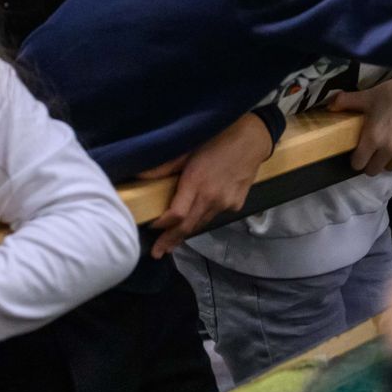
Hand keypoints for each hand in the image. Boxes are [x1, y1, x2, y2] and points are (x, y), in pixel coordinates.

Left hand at [150, 113, 273, 257]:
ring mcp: (226, 203)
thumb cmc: (218, 138)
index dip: (162, 225)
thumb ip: (164, 166)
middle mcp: (212, 198)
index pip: (176, 215)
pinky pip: (215, 215)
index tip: (151, 227)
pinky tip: (197, 218)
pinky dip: (203, 218)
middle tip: (158, 253)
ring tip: (173, 241)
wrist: (253, 138)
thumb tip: (138, 176)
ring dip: (186, 232)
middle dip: (171, 240)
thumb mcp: (188, 148)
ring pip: (202, 223)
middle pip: (188, 227)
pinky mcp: (237, 203)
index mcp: (197, 183)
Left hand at [328, 70, 391, 176]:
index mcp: (372, 138)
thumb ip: (346, 102)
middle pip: (373, 171)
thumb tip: (329, 106)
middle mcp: (389, 149)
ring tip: (389, 146)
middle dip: (370, 163)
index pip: (358, 164)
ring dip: (388, 160)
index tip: (359, 153)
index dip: (357, 159)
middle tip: (373, 151)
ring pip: (390, 167)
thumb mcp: (367, 96)